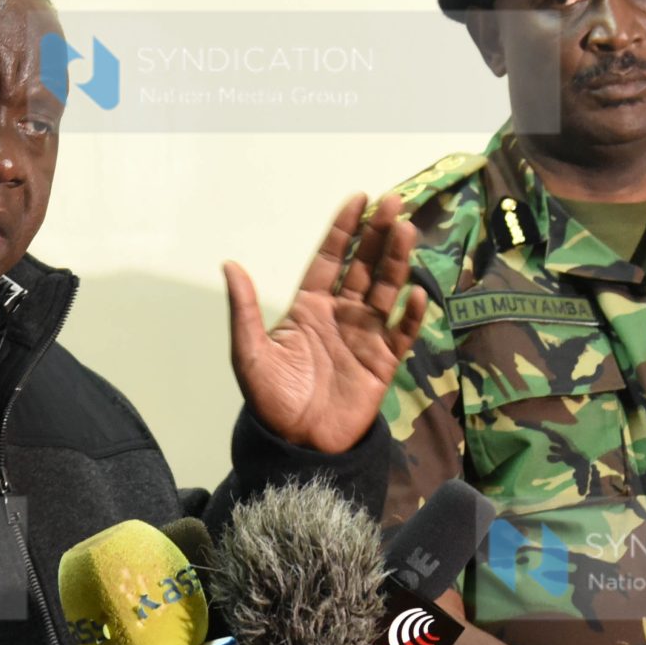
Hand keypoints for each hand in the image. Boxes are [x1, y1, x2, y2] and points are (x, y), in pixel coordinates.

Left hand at [225, 192, 428, 453]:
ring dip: (396, 262)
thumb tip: (229, 265)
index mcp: (309, 308)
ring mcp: (365, 336)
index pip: (330, 259)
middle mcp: (340, 315)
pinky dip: (410, 315)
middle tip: (392, 202)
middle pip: (363, 267)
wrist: (297, 445)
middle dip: (377, 234)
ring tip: (405, 232)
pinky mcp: (384, 362)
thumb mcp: (250, 354)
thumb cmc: (271, 400)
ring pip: (385, 290)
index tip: (358, 199)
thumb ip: (244, 310)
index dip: (344, 230)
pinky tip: (415, 293)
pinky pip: (402, 333)